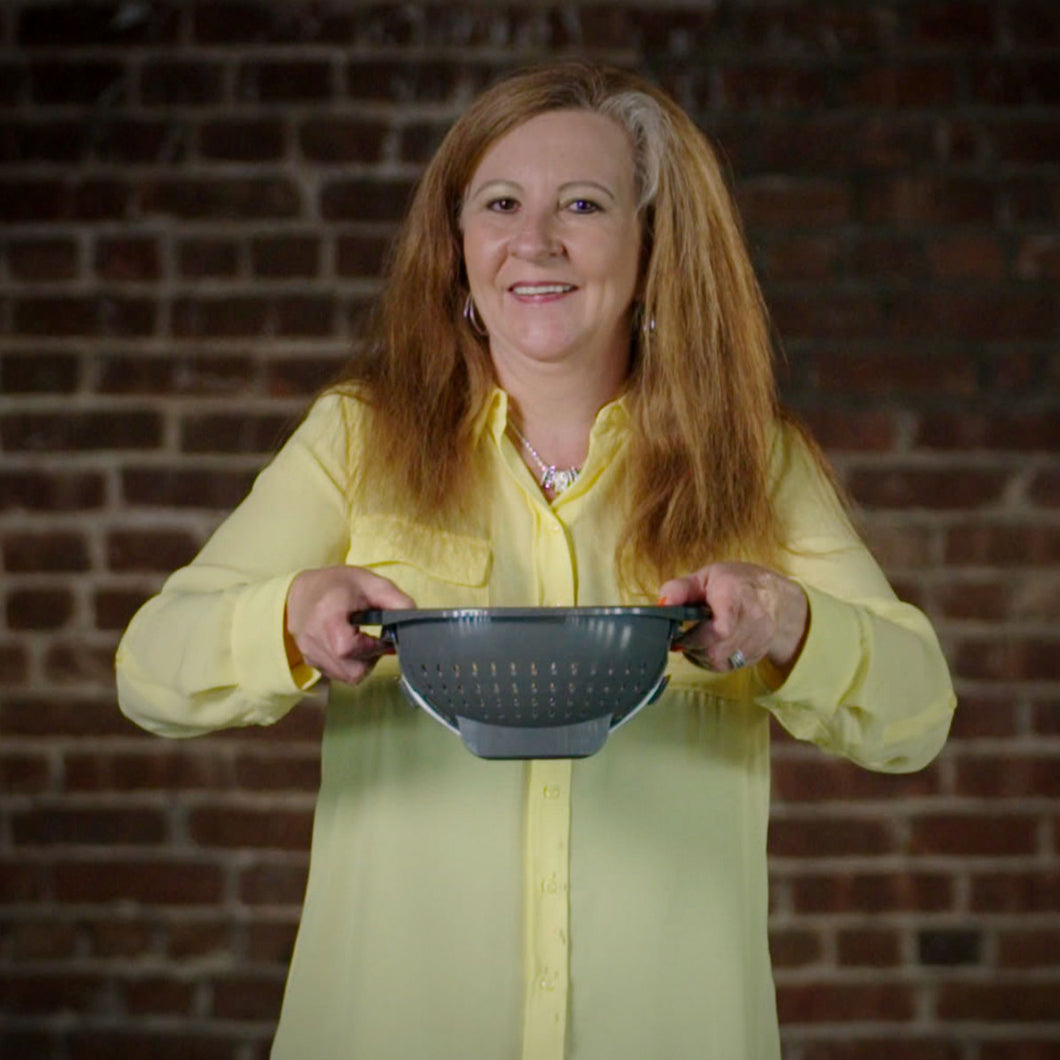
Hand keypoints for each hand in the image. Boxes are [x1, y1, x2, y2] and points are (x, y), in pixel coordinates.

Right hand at [285, 566, 413, 685]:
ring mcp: (309, 652)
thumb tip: (414, 619)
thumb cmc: (336, 584)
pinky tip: (349, 646)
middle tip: (372, 640)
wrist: (301, 590)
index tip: (383, 637)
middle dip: (370, 659)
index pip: (350, 649)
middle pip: (352, 671)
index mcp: (327, 617)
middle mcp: (313, 639)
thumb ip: (396, 601)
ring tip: (360, 641)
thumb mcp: (371, 583)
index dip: (374, 648)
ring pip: (345, 677)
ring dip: (360, 664)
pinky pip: (336, 674)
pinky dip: (348, 665)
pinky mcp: (309, 660)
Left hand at [659, 561, 807, 673]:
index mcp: (736, 595)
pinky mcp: (754, 657)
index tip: (676, 633)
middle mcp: (751, 621)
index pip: (721, 628)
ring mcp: (755, 642)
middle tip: (680, 633)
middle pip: (713, 649)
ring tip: (697, 635)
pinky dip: (709, 659)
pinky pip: (723, 666)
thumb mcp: (706, 577)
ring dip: (698, 652)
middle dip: (690, 644)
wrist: (778, 601)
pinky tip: (709, 644)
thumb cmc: (736, 584)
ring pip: (716, 661)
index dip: (694, 636)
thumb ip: (679, 590)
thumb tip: (661, 605)